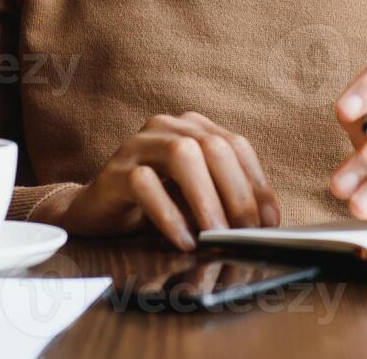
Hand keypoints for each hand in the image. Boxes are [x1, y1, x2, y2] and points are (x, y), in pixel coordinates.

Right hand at [29, 111, 279, 250]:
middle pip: (213, 147)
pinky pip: (145, 184)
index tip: (270, 221)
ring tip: (217, 235)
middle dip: (236, 192)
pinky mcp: (115, 170)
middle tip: (246, 231)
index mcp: (193, 127)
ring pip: (182, 155)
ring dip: (206, 198)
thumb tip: (264, 222)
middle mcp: (168, 126)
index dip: (257, 183)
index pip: (236, 146)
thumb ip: (225, 201)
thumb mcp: (196, 200)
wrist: (96, 212)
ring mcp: (139, 144)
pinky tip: (184, 240)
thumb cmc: (155, 204)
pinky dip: (169, 214)